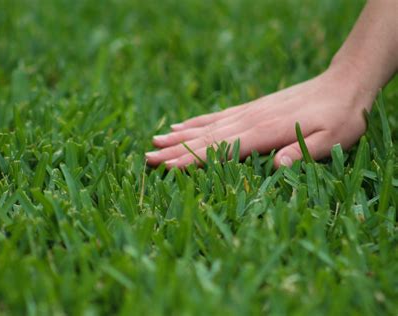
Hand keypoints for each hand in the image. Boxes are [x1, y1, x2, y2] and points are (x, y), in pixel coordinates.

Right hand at [145, 64, 375, 168]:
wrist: (343, 83)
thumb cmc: (341, 116)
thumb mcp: (333, 139)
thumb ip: (302, 152)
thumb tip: (277, 168)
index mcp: (265, 131)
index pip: (222, 149)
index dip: (193, 160)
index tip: (168, 167)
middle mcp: (250, 120)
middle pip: (206, 138)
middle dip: (175, 150)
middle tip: (148, 158)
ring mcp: (247, 112)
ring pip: (206, 126)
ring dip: (179, 136)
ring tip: (154, 141)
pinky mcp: (250, 109)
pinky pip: (217, 117)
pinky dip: (196, 122)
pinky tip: (181, 126)